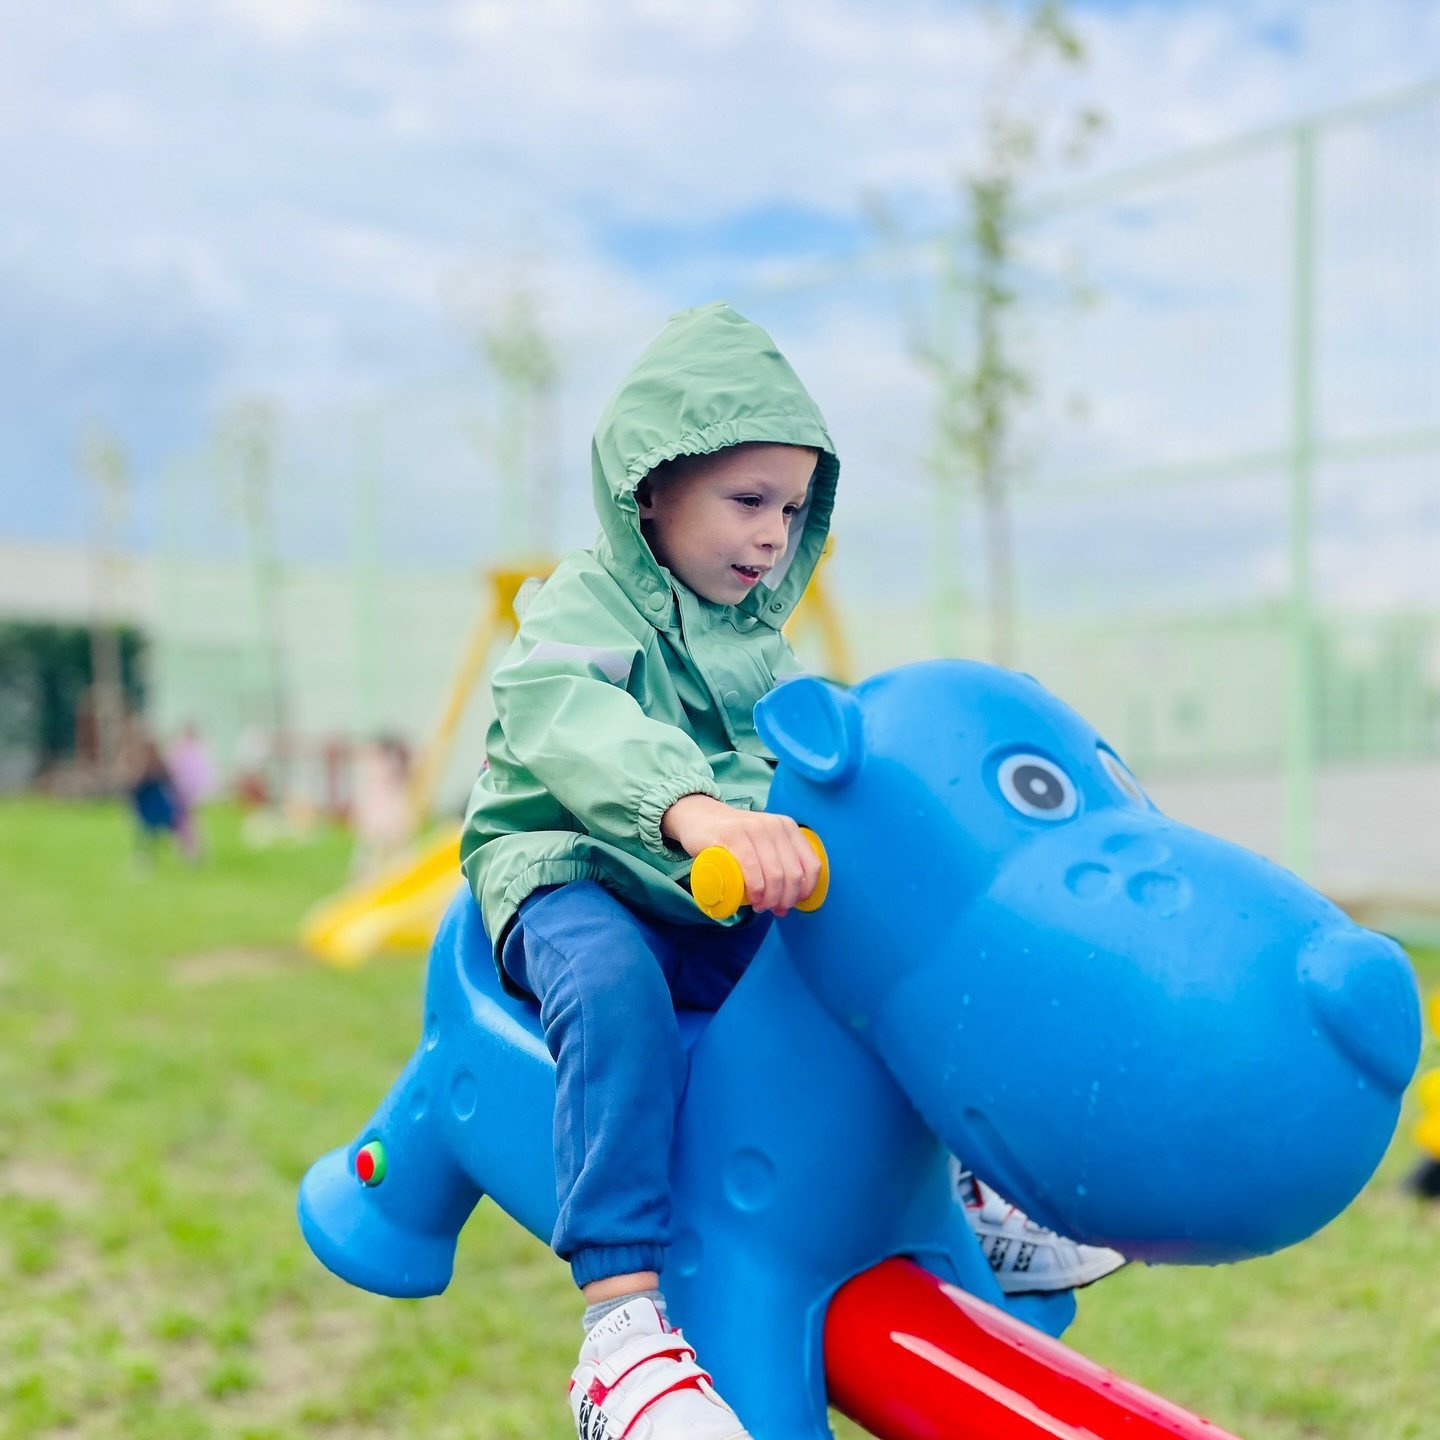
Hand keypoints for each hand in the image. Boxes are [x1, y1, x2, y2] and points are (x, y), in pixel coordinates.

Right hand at [662, 794, 820, 916]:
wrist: (700, 818)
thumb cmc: (734, 839)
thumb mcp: (763, 843)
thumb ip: (779, 860)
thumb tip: (793, 898)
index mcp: (788, 828)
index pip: (811, 865)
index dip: (806, 890)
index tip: (793, 903)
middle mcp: (776, 826)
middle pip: (793, 874)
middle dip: (786, 899)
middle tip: (773, 909)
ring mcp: (755, 828)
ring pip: (775, 874)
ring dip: (771, 899)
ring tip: (761, 906)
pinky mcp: (733, 834)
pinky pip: (752, 867)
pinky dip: (756, 888)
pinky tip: (754, 898)